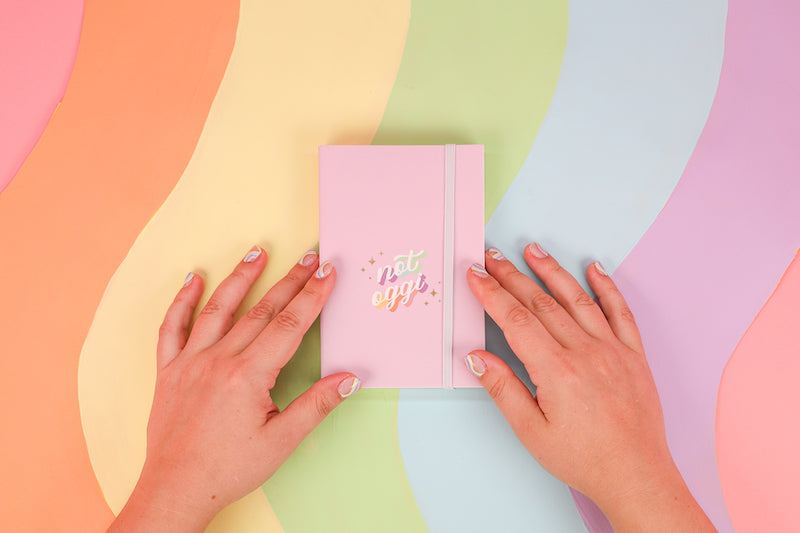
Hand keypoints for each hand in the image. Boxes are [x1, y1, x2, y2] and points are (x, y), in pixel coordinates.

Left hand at [108, 247, 359, 531]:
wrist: (175, 490)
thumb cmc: (227, 470)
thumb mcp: (282, 442)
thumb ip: (316, 405)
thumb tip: (350, 379)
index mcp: (248, 376)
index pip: (290, 325)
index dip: (313, 296)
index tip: (328, 272)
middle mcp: (218, 361)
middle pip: (261, 310)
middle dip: (290, 280)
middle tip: (309, 257)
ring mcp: (190, 362)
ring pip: (218, 309)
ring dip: (240, 278)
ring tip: (258, 252)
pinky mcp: (170, 371)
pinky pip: (172, 328)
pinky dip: (181, 302)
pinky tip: (192, 280)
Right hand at [465, 244, 714, 532]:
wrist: (636, 476)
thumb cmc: (583, 459)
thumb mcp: (531, 432)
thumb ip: (503, 389)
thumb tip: (477, 358)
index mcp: (556, 370)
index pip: (515, 320)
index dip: (492, 294)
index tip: (476, 274)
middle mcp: (585, 352)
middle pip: (541, 303)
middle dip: (513, 276)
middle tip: (493, 256)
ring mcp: (613, 350)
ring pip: (577, 299)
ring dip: (552, 272)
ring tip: (533, 250)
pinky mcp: (634, 355)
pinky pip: (621, 312)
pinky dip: (607, 288)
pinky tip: (595, 269)